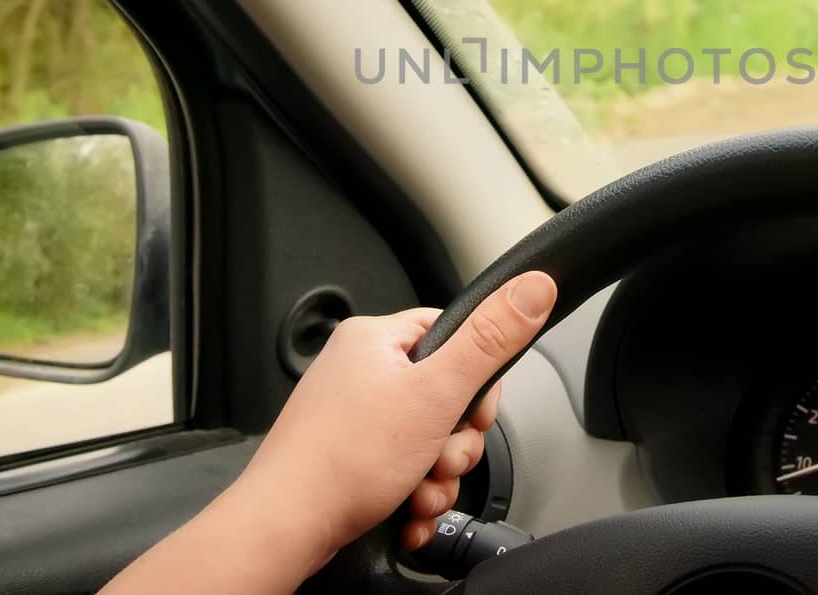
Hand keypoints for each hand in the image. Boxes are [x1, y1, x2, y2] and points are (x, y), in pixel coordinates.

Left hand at [214, 271, 557, 580]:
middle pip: (447, 396)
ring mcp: (354, 416)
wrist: (285, 529)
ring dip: (437, 476)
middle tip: (438, 457)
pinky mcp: (351, 456)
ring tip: (417, 490)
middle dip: (456, 443)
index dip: (477, 379)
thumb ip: (489, 341)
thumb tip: (533, 287)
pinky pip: (405, 467)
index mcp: (376, 339)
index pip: (454, 335)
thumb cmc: (340, 462)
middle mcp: (361, 371)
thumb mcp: (435, 394)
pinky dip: (414, 494)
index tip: (474, 412)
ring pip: (430, 440)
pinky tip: (407, 510)